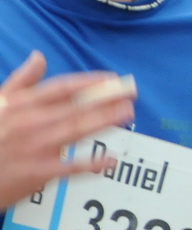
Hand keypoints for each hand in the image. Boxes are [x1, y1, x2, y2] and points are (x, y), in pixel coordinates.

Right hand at [0, 52, 136, 208]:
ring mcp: (36, 148)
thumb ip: (22, 80)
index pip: (61, 88)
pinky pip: (70, 168)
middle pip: (75, 108)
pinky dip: (91, 165)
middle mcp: (30, 123)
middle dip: (105, 100)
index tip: (111, 79)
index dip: (89, 82)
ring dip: (104, 122)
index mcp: (22, 104)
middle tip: (131, 94)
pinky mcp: (38, 172)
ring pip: (76, 132)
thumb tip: (39, 56)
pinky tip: (111, 160)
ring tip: (127, 113)